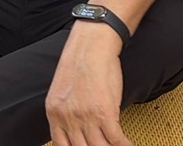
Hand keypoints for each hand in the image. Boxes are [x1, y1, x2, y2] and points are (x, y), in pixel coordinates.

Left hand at [46, 23, 130, 145]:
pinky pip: (116, 140)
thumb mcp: (62, 91)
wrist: (92, 46)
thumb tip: (75, 129)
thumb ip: (65, 112)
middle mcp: (67, 118)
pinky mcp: (105, 113)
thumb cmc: (79, 63)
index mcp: (54, 113)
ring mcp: (86, 117)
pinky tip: (128, 145)